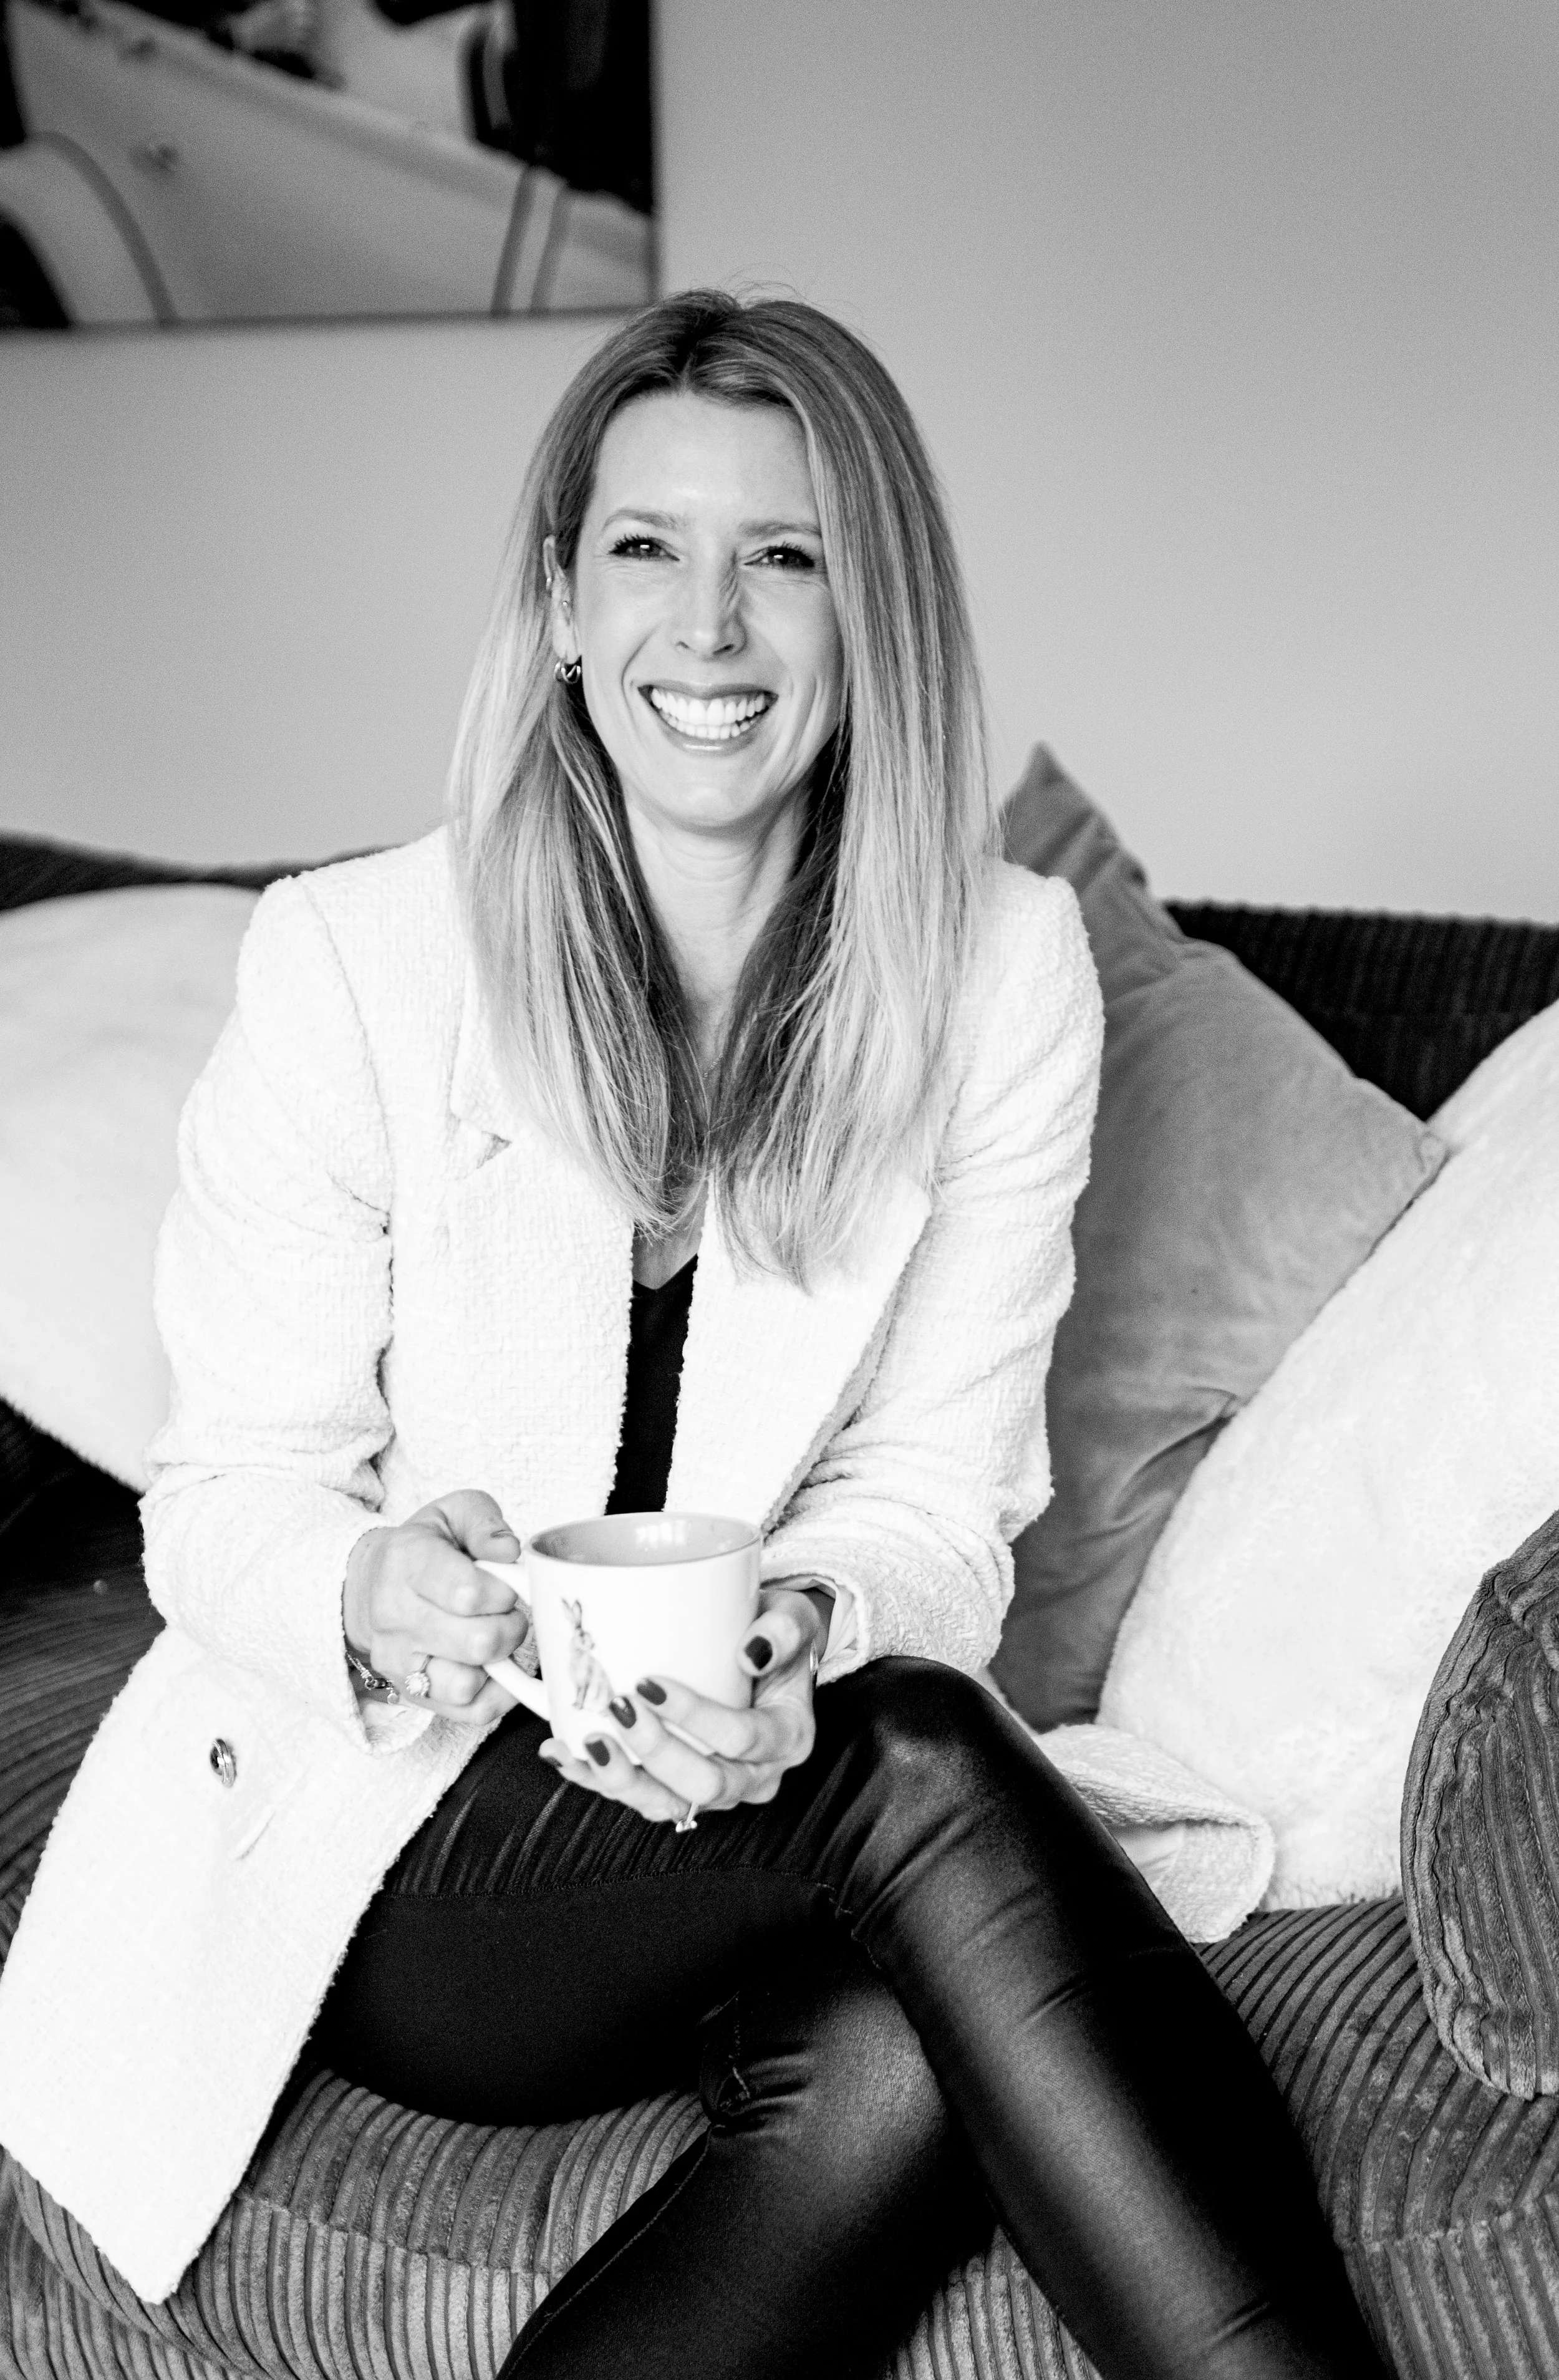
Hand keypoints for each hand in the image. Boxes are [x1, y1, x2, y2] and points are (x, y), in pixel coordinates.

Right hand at [343, 1490, 528, 1725]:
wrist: (373, 1583)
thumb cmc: (426, 1547)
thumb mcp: (454, 1513)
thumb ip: (485, 1523)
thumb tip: (509, 1552)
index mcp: (407, 1563)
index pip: (469, 1593)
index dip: (505, 1591)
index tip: (507, 1584)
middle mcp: (395, 1616)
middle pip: (478, 1642)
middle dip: (511, 1625)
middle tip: (507, 1611)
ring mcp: (399, 1661)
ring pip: (467, 1685)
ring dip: (500, 1663)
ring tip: (496, 1638)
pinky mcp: (411, 1693)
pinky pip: (469, 1712)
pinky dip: (497, 1694)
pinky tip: (495, 1667)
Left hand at [535, 1586, 826, 1821]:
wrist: (766, 1658)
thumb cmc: (776, 1636)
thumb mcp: (795, 1617)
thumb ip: (783, 1628)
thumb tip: (751, 1652)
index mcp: (788, 1737)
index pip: (743, 1738)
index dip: (696, 1717)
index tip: (650, 1681)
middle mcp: (755, 1776)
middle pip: (704, 1785)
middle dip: (655, 1751)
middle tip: (618, 1706)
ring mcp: (716, 1791)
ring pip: (666, 1805)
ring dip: (619, 1778)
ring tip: (585, 1740)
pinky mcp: (678, 1790)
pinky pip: (637, 1796)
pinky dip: (595, 1779)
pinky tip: (562, 1751)